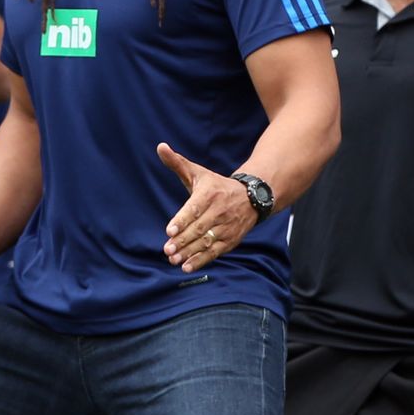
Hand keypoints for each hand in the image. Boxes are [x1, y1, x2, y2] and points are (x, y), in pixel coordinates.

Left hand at [158, 144, 256, 271]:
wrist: (252, 196)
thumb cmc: (216, 185)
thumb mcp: (198, 173)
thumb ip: (177, 163)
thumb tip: (160, 147)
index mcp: (210, 194)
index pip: (194, 208)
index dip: (182, 220)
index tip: (169, 230)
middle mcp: (219, 211)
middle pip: (199, 228)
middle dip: (182, 240)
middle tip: (167, 249)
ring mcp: (226, 227)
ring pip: (206, 242)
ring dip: (189, 253)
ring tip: (173, 259)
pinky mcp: (231, 240)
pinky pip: (215, 252)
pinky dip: (201, 261)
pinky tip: (187, 267)